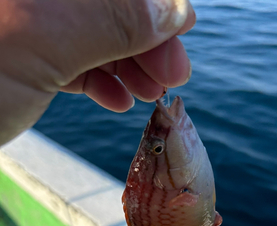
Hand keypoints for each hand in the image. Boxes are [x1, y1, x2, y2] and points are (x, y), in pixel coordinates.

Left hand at [0, 0, 194, 145]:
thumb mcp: (44, 41)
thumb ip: (112, 19)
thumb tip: (175, 11)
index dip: (155, 3)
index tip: (184, 30)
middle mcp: (39, 4)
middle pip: (111, 9)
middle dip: (147, 41)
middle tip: (173, 77)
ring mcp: (35, 30)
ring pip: (97, 38)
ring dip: (132, 66)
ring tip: (152, 95)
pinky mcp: (28, 61)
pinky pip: (76, 64)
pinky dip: (103, 82)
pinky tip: (119, 100)